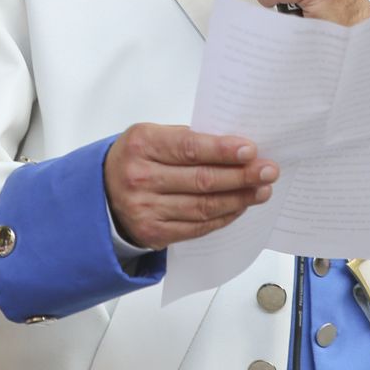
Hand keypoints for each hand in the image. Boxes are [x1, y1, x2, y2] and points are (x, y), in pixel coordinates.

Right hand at [104, 124, 277, 249]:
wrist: (101, 193)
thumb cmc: (134, 159)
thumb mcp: (151, 136)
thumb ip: (187, 139)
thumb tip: (234, 148)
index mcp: (142, 144)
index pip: (190, 148)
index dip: (223, 150)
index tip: (251, 149)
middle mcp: (140, 177)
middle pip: (202, 180)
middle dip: (241, 175)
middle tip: (268, 171)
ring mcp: (146, 209)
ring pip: (203, 206)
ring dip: (238, 199)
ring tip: (261, 190)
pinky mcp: (154, 234)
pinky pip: (197, 227)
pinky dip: (222, 217)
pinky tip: (239, 207)